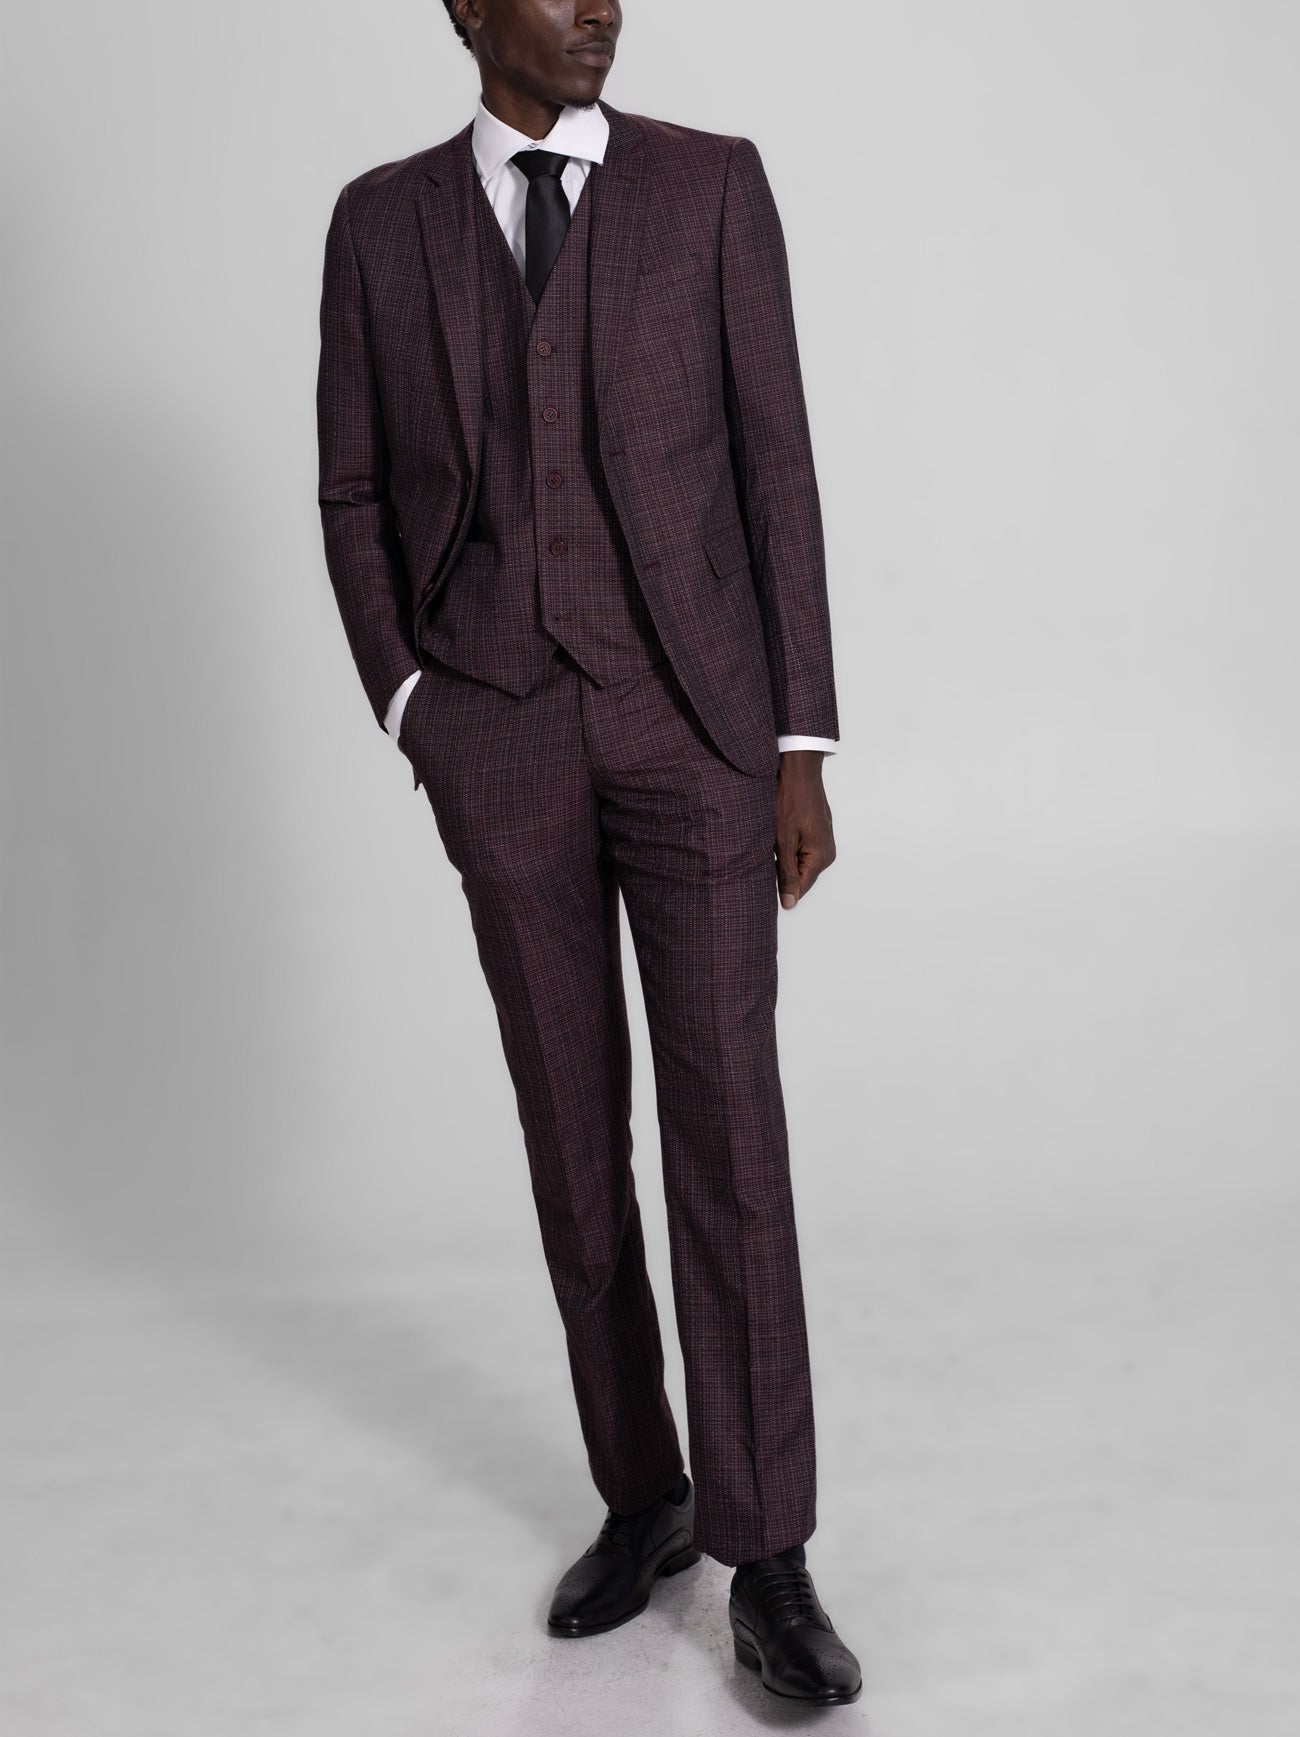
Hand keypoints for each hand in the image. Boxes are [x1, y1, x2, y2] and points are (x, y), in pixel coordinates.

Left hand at [774, 750, 835, 908]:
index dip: (780, 887)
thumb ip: (787, 874)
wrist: (798, 770)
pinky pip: (801, 846)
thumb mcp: (783, 841)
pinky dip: (788, 843)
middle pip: (800, 875)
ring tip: (772, 839)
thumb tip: (790, 903)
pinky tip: (778, 831)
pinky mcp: (818, 830)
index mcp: (821, 858)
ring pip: (799, 860)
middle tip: (765, 851)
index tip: (762, 879)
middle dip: (781, 869)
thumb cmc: (789, 801)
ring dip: (784, 855)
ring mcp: (824, 839)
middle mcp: (827, 852)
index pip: (800, 888)